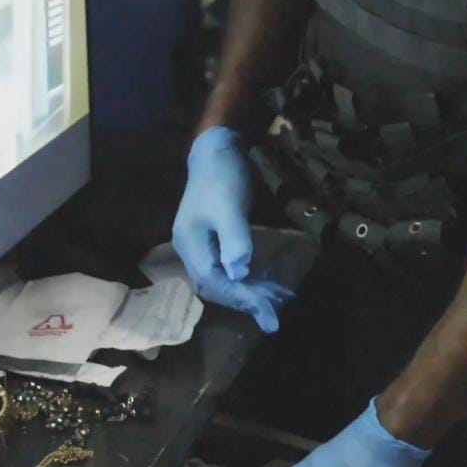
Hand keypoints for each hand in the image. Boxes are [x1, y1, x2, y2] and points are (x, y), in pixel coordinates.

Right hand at [172, 126, 292, 332]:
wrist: (217, 150)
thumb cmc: (222, 177)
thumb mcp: (229, 206)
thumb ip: (234, 239)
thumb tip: (239, 273)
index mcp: (189, 244)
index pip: (213, 282)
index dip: (238, 298)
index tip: (265, 310)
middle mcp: (193, 250)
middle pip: (217, 286)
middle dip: (245, 300)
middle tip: (274, 315)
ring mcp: (204, 246)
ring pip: (225, 280)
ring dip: (249, 293)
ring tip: (277, 304)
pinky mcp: (218, 241)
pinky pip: (231, 269)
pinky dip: (249, 280)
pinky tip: (268, 285)